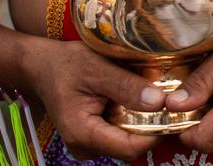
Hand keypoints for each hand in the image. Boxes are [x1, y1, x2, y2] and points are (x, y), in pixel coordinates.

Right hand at [26, 40, 167, 161]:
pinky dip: (129, 122)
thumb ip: (126, 86)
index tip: (171, 112)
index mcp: (82, 133)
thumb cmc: (65, 64)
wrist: (41, 66)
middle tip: (165, 102)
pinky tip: (133, 103)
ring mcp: (87, 145)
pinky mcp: (91, 139)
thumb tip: (159, 102)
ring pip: (125, 142)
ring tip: (149, 99)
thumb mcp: (96, 68)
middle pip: (129, 147)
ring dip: (140, 124)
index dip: (154, 134)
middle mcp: (83, 147)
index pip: (129, 148)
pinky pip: (117, 136)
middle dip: (150, 128)